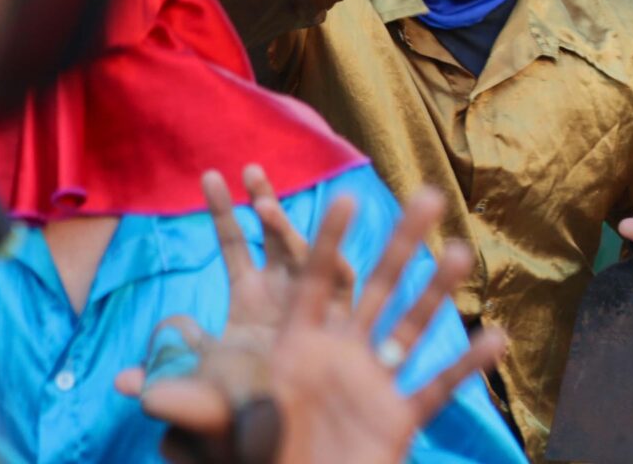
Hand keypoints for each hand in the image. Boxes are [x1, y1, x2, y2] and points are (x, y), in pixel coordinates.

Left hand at [116, 178, 501, 463]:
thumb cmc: (249, 454)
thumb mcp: (214, 425)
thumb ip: (183, 402)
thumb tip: (132, 388)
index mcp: (296, 343)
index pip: (312, 280)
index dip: (326, 239)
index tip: (346, 197)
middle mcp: (339, 352)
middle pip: (373, 285)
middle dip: (401, 241)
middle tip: (430, 194)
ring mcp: (374, 381)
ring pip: (413, 324)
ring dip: (439, 288)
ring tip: (466, 251)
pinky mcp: (398, 417)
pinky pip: (437, 386)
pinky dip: (467, 366)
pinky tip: (499, 339)